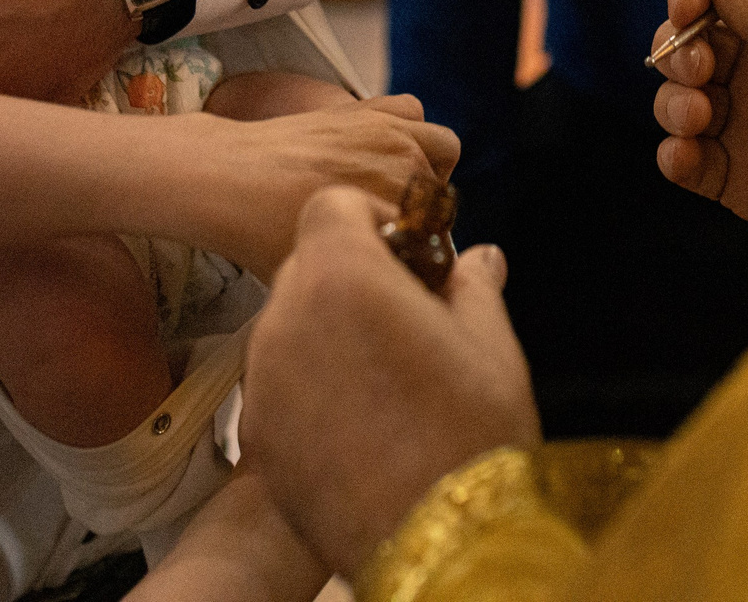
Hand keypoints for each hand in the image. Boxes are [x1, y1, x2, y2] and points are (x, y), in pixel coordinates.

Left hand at [177, 95, 459, 275]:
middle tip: (385, 230)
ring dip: (426, 169)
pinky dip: (407, 127)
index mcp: (401, 215)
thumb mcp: (324, 276)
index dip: (417, 256)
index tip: (393, 259)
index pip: (439, 241)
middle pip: (440, 197)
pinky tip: (382, 151)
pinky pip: (413, 111)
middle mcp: (406, 169)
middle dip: (421, 215)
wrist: (225, 179)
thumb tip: (392, 286)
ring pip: (442, 149)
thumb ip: (370, 277)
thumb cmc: (263, 237)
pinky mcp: (370, 107)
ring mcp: (391, 132)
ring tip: (392, 189)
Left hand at [247, 188, 535, 576]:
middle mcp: (287, 317)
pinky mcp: (256, 433)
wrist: (436, 543)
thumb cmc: (471, 436)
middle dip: (348, 275)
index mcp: (344, 276)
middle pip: (305, 262)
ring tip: (384, 375)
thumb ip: (472, 286)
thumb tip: (480, 258)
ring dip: (326, 329)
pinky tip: (359, 420)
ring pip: (287, 323)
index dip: (370, 221)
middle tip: (402, 315)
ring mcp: (262, 379)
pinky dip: (308, 384)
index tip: (406, 258)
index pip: (331, 206)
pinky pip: (276, 381)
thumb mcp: (491, 347)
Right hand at [651, 0, 747, 265]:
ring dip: (672, 102)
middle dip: (678, 49)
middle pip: (693, 40)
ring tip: (697, 119)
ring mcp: (747, 124)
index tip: (683, 11)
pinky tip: (686, 157)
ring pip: (679, 97)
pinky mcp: (736, 176)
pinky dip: (673, 155)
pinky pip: (685, 158)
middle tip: (696, 71)